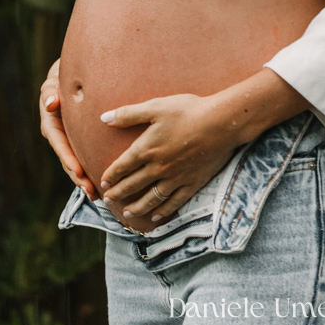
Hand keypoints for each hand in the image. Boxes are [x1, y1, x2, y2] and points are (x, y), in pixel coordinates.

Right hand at [39, 59, 97, 199]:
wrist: (67, 79)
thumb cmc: (59, 80)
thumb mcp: (52, 85)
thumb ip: (50, 93)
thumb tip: (51, 103)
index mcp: (51, 125)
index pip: (60, 145)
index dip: (68, 159)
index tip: (78, 171)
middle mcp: (59, 136)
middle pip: (68, 160)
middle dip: (78, 177)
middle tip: (91, 190)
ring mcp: (69, 141)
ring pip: (76, 163)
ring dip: (85, 179)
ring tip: (97, 195)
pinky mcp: (79, 141)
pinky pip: (84, 157)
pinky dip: (91, 170)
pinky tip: (103, 183)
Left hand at [99, 93, 239, 224]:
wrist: (220, 123)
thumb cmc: (188, 111)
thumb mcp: (156, 107)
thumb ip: (129, 114)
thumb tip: (104, 117)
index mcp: (147, 148)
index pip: (123, 166)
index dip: (112, 175)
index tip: (104, 182)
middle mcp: (158, 167)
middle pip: (134, 184)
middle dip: (119, 193)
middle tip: (108, 200)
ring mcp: (175, 178)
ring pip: (151, 198)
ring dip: (137, 207)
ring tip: (127, 213)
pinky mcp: (192, 183)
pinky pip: (174, 202)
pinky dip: (163, 211)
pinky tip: (156, 216)